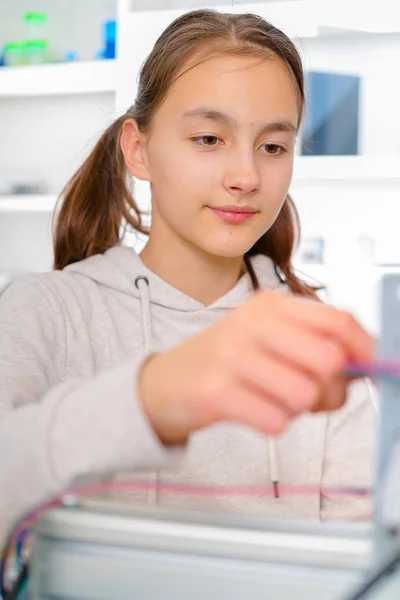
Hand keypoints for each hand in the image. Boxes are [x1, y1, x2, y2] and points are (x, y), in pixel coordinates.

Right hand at [138, 290, 372, 444]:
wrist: (163, 384)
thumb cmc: (223, 362)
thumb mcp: (264, 339)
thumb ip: (312, 344)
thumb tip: (365, 364)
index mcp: (268, 306)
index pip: (337, 320)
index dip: (364, 348)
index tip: (368, 369)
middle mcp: (250, 324)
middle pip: (328, 360)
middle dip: (330, 389)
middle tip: (311, 394)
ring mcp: (230, 356)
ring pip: (304, 395)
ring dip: (296, 409)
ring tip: (272, 399)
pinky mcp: (215, 391)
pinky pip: (275, 420)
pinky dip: (272, 423)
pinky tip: (252, 410)